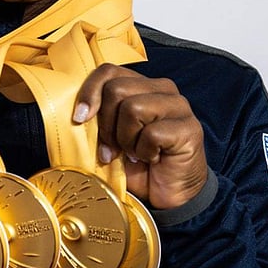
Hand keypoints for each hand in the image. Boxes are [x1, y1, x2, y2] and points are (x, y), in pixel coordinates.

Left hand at [74, 64, 207, 209]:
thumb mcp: (111, 137)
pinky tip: (153, 159)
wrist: (167, 195)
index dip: (89, 93)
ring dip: (126, 140)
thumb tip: (77, 112)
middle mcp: (162, 88)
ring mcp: (179, 106)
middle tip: (113, 149)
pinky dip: (145, 152)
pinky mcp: (189, 128)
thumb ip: (99, 118)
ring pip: (133, 108)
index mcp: (142, 85)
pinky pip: (152, 134)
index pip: (108, 72)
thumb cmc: (137, 165)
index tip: (79, 118)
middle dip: (107, 125)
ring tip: (135, 153)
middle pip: (116, 89)